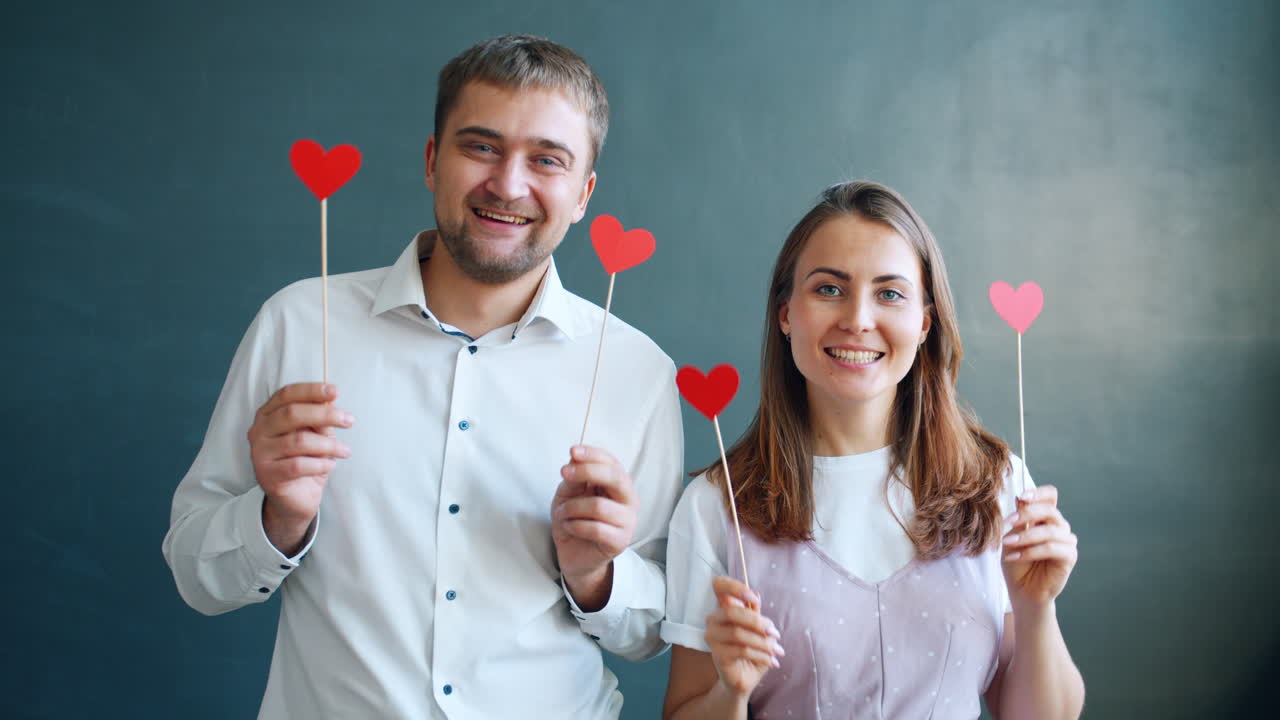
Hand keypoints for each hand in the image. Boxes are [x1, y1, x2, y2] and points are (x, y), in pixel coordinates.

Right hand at [248, 383, 352, 554]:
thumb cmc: (306, 459)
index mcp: (268, 415)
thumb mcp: (315, 435)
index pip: (286, 394)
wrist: (296, 498)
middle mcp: (259, 431)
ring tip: (345, 451)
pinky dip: (320, 464)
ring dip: (329, 445)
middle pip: (291, 414)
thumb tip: (331, 399)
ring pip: (299, 441)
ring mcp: (260, 454)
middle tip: (349, 420)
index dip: (311, 390)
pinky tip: (330, 465)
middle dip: (325, 414)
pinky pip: (299, 465)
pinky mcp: (267, 475)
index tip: (335, 391)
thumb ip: (319, 419)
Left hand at [551, 445, 636, 609]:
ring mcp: (628, 521)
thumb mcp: (568, 494)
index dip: (593, 454)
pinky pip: (596, 528)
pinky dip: (576, 525)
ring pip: (599, 506)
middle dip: (587, 471)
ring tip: (562, 514)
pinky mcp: (620, 541)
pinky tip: (570, 527)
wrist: (574, 554)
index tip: (573, 452)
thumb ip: (573, 479)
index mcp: (619, 484)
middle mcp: (629, 500)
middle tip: (564, 473)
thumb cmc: (575, 519)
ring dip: (572, 508)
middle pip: (615, 478)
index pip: (612, 463)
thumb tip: (574, 460)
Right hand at [705, 575, 781, 698]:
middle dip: (756, 622)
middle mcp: (713, 620)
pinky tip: (771, 661)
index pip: (718, 585)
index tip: (753, 598)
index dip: (734, 587)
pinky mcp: (717, 656)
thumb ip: (755, 612)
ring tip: (776, 650)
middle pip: (730, 611)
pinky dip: (761, 655)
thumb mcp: (759, 630)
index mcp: (724, 608)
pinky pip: (741, 650)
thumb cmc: (752, 650)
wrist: (746, 678)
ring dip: (762, 642)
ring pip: (737, 634)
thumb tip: (756, 595)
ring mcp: (712, 638)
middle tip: (774, 632)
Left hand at [1002, 485, 1077, 609]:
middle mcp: (1059, 527)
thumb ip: (1019, 521)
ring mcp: (1066, 542)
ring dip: (1026, 536)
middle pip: (1050, 510)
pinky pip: (1051, 548)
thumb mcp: (1012, 539)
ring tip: (1008, 543)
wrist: (1022, 591)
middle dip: (1027, 513)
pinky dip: (1031, 551)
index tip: (1021, 497)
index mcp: (1045, 518)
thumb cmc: (1016, 564)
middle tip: (1008, 521)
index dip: (1039, 493)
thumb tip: (1020, 499)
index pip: (1050, 496)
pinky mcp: (1069, 557)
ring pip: (1050, 531)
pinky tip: (1014, 556)